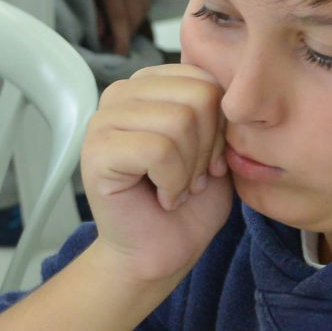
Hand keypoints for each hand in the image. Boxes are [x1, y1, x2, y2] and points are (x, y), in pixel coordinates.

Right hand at [80, 62, 232, 287]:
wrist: (160, 252)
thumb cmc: (188, 203)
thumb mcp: (216, 143)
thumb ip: (218, 106)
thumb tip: (235, 80)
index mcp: (149, 84)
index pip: (206, 78)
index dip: (220, 126)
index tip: (207, 161)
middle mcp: (121, 94)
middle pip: (198, 96)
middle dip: (207, 147)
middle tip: (190, 179)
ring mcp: (103, 121)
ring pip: (179, 121)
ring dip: (189, 169)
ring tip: (175, 189)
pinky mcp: (96, 152)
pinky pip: (157, 150)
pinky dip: (172, 182)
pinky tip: (162, 197)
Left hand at [94, 0, 158, 55]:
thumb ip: (91, 8)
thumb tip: (101, 34)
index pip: (121, 16)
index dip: (120, 40)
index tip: (119, 54)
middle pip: (136, 12)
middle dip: (125, 32)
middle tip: (114, 44)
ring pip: (145, 3)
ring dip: (133, 19)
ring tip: (119, 29)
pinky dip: (141, 3)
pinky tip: (129, 9)